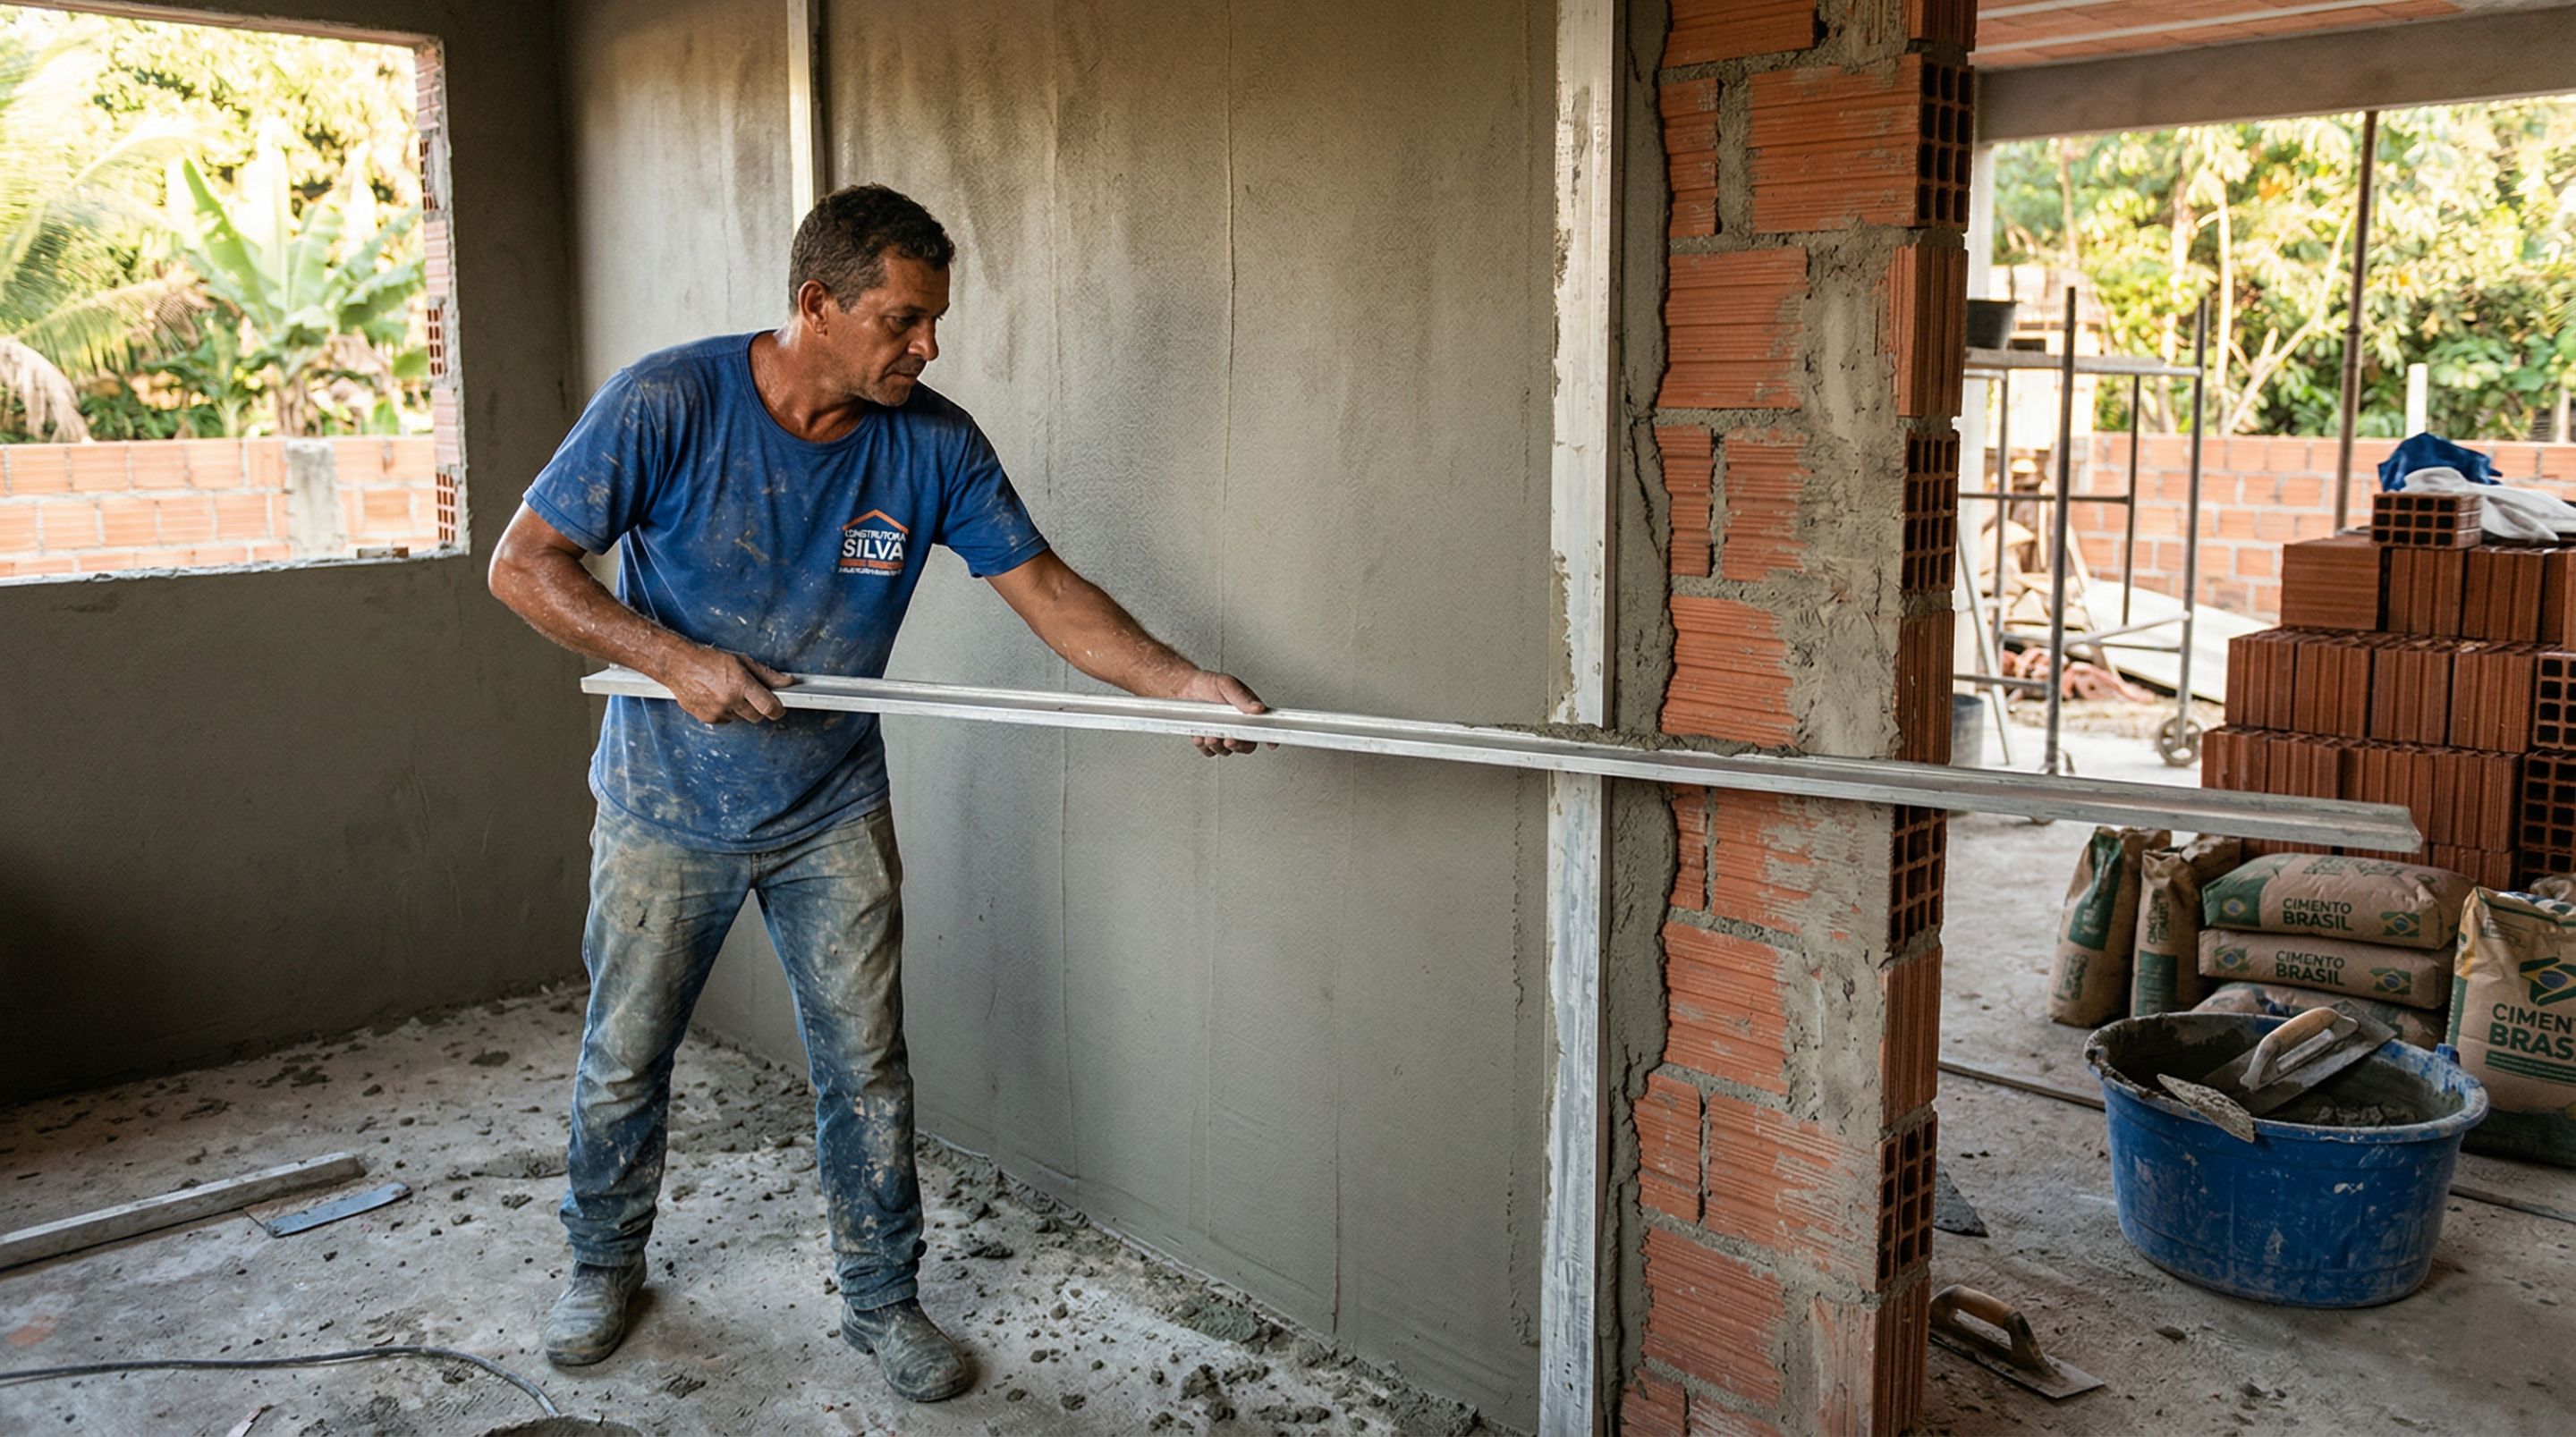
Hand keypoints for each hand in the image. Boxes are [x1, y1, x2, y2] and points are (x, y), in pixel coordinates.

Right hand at [663, 646, 796, 725]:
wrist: (678, 665)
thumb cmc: (708, 660)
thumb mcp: (741, 661)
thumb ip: (766, 674)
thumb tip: (786, 682)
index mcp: (741, 684)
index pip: (769, 707)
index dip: (778, 710)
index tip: (779, 708)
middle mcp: (730, 700)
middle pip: (757, 716)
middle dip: (758, 708)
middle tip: (751, 695)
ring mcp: (718, 711)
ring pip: (741, 719)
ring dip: (740, 709)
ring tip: (728, 691)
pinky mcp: (708, 718)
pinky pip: (726, 721)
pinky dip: (726, 713)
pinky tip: (718, 697)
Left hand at [1174, 669, 1268, 756]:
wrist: (1183, 688)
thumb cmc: (1207, 684)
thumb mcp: (1226, 685)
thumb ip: (1242, 698)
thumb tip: (1259, 708)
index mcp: (1247, 710)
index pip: (1263, 726)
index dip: (1269, 736)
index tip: (1271, 744)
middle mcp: (1237, 724)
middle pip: (1247, 745)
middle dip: (1238, 745)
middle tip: (1229, 740)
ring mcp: (1223, 733)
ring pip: (1226, 751)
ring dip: (1218, 746)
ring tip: (1209, 735)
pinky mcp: (1208, 740)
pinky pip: (1209, 752)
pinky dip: (1204, 746)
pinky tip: (1200, 735)